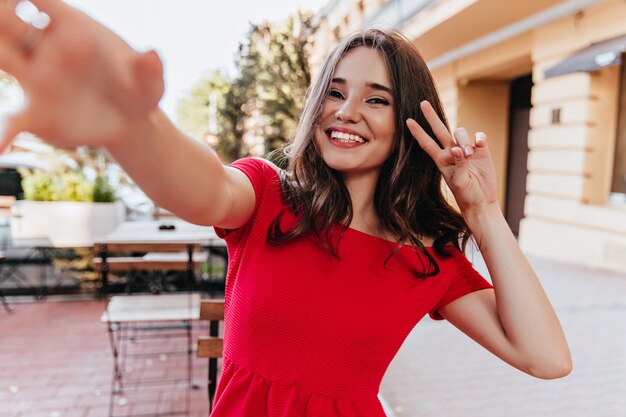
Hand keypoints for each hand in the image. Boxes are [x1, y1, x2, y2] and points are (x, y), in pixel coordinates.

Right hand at [0, 0, 163, 150]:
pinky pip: (11, 120)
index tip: (16, 2)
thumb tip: (152, 57)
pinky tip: (0, 150)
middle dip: (1, 17)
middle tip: (8, 26)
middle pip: (7, 22)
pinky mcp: (36, 113)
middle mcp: (46, 48)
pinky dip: (3, 133)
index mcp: (73, 28)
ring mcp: (36, 79)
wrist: (132, 122)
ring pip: (1, 58)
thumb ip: (148, 69)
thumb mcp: (149, 81)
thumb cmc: (138, 89)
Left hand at [406, 100, 497, 215]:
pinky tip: (479, 145)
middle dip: (431, 117)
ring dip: (463, 139)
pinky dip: (478, 138)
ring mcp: (466, 150)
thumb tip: (458, 148)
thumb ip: (458, 164)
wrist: (481, 201)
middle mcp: (452, 152)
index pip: (427, 143)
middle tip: (422, 103)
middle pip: (440, 130)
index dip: (418, 132)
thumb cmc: (466, 194)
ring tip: (469, 154)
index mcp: (442, 160)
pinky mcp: (481, 150)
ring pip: (460, 133)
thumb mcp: (459, 182)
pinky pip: (478, 136)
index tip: (408, 121)